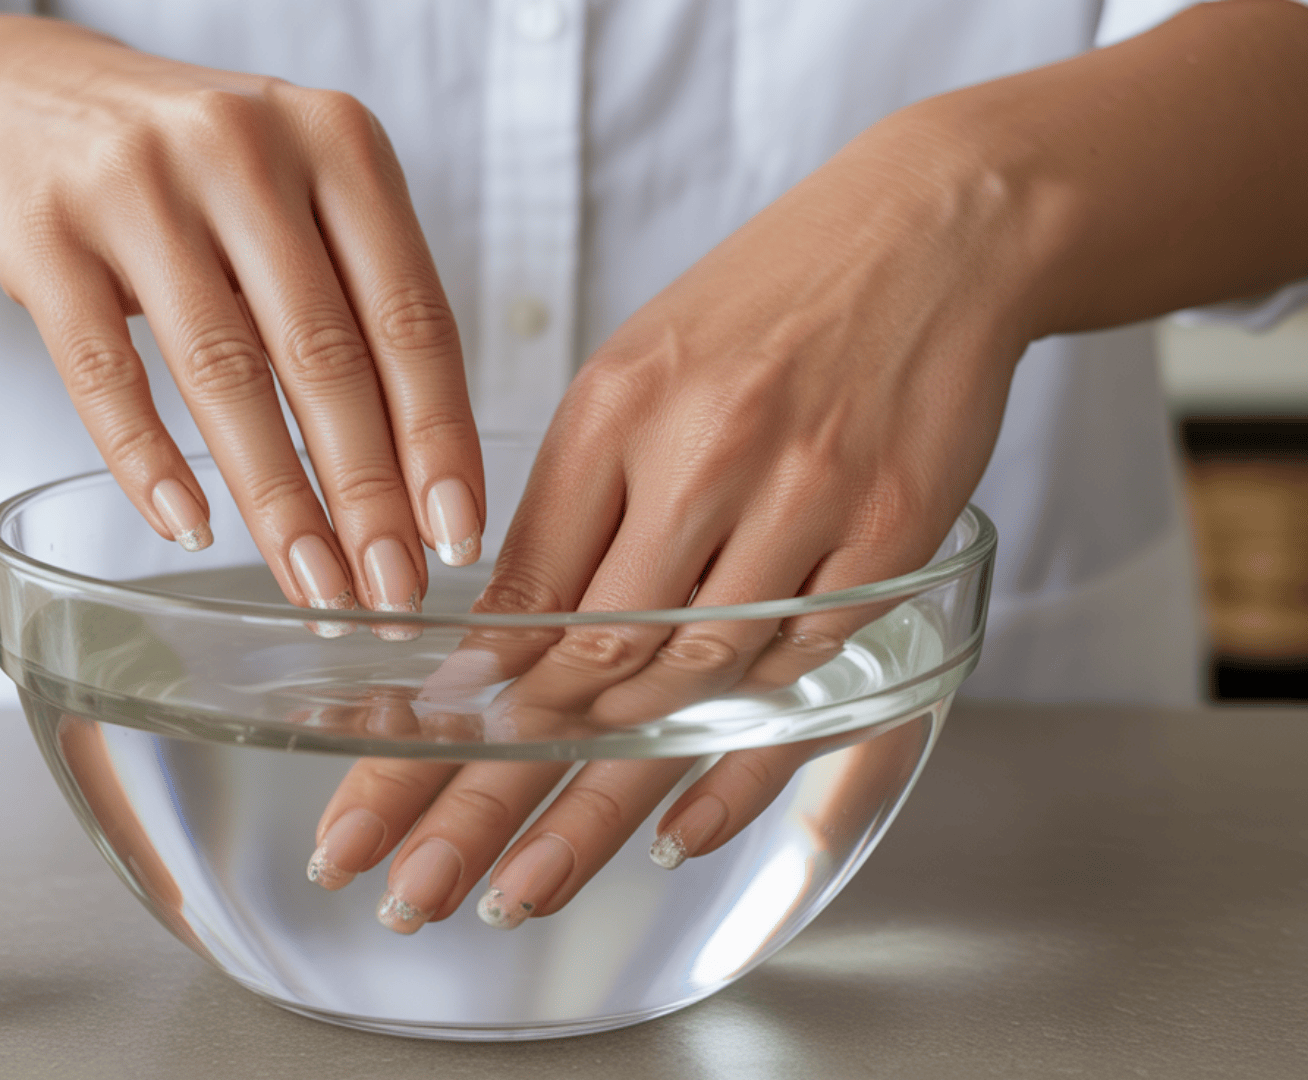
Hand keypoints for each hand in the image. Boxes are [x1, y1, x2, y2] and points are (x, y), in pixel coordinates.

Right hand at [0, 2, 485, 617]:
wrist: (28, 102)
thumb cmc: (196, 176)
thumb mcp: (298, 197)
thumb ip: (362, 301)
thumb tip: (426, 484)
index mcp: (336, 141)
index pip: (411, 315)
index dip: (439, 439)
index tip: (456, 537)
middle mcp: (244, 149)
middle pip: (324, 353)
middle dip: (367, 493)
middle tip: (392, 590)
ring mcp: (136, 187)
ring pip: (223, 372)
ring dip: (277, 500)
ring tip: (312, 585)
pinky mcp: (43, 232)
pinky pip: (106, 374)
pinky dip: (150, 464)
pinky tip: (190, 529)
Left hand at [310, 109, 1028, 930]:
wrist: (932, 231)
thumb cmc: (763, 307)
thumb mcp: (636, 375)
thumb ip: (570, 505)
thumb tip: (498, 639)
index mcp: (616, 415)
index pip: (510, 602)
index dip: (437, 716)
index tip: (375, 803)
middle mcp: (701, 462)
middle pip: (582, 667)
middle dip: (485, 793)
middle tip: (414, 891)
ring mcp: (802, 505)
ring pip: (685, 688)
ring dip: (595, 804)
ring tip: (520, 889)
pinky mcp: (890, 541)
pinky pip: (801, 680)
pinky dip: (738, 765)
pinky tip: (672, 831)